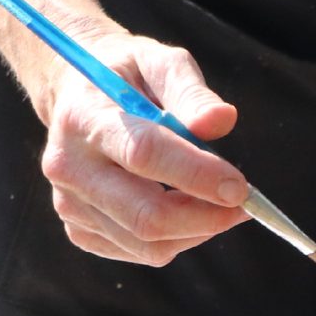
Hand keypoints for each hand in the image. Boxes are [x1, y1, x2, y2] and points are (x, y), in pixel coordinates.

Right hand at [40, 32, 249, 265]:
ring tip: (219, 202)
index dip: (198, 174)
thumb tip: (222, 120)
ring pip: (149, 244)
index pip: (144, 154)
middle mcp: (70, 167)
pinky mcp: (80, 230)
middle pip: (146, 215)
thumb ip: (192, 92)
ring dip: (199, 230)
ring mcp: (70, 204)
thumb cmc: (130, 78)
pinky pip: (142, 252)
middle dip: (207, 217)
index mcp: (85, 118)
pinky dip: (178, 239)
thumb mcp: (161, 63)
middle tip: (244, 204)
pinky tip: (187, 209)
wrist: (77, 97)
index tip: (241, 187)